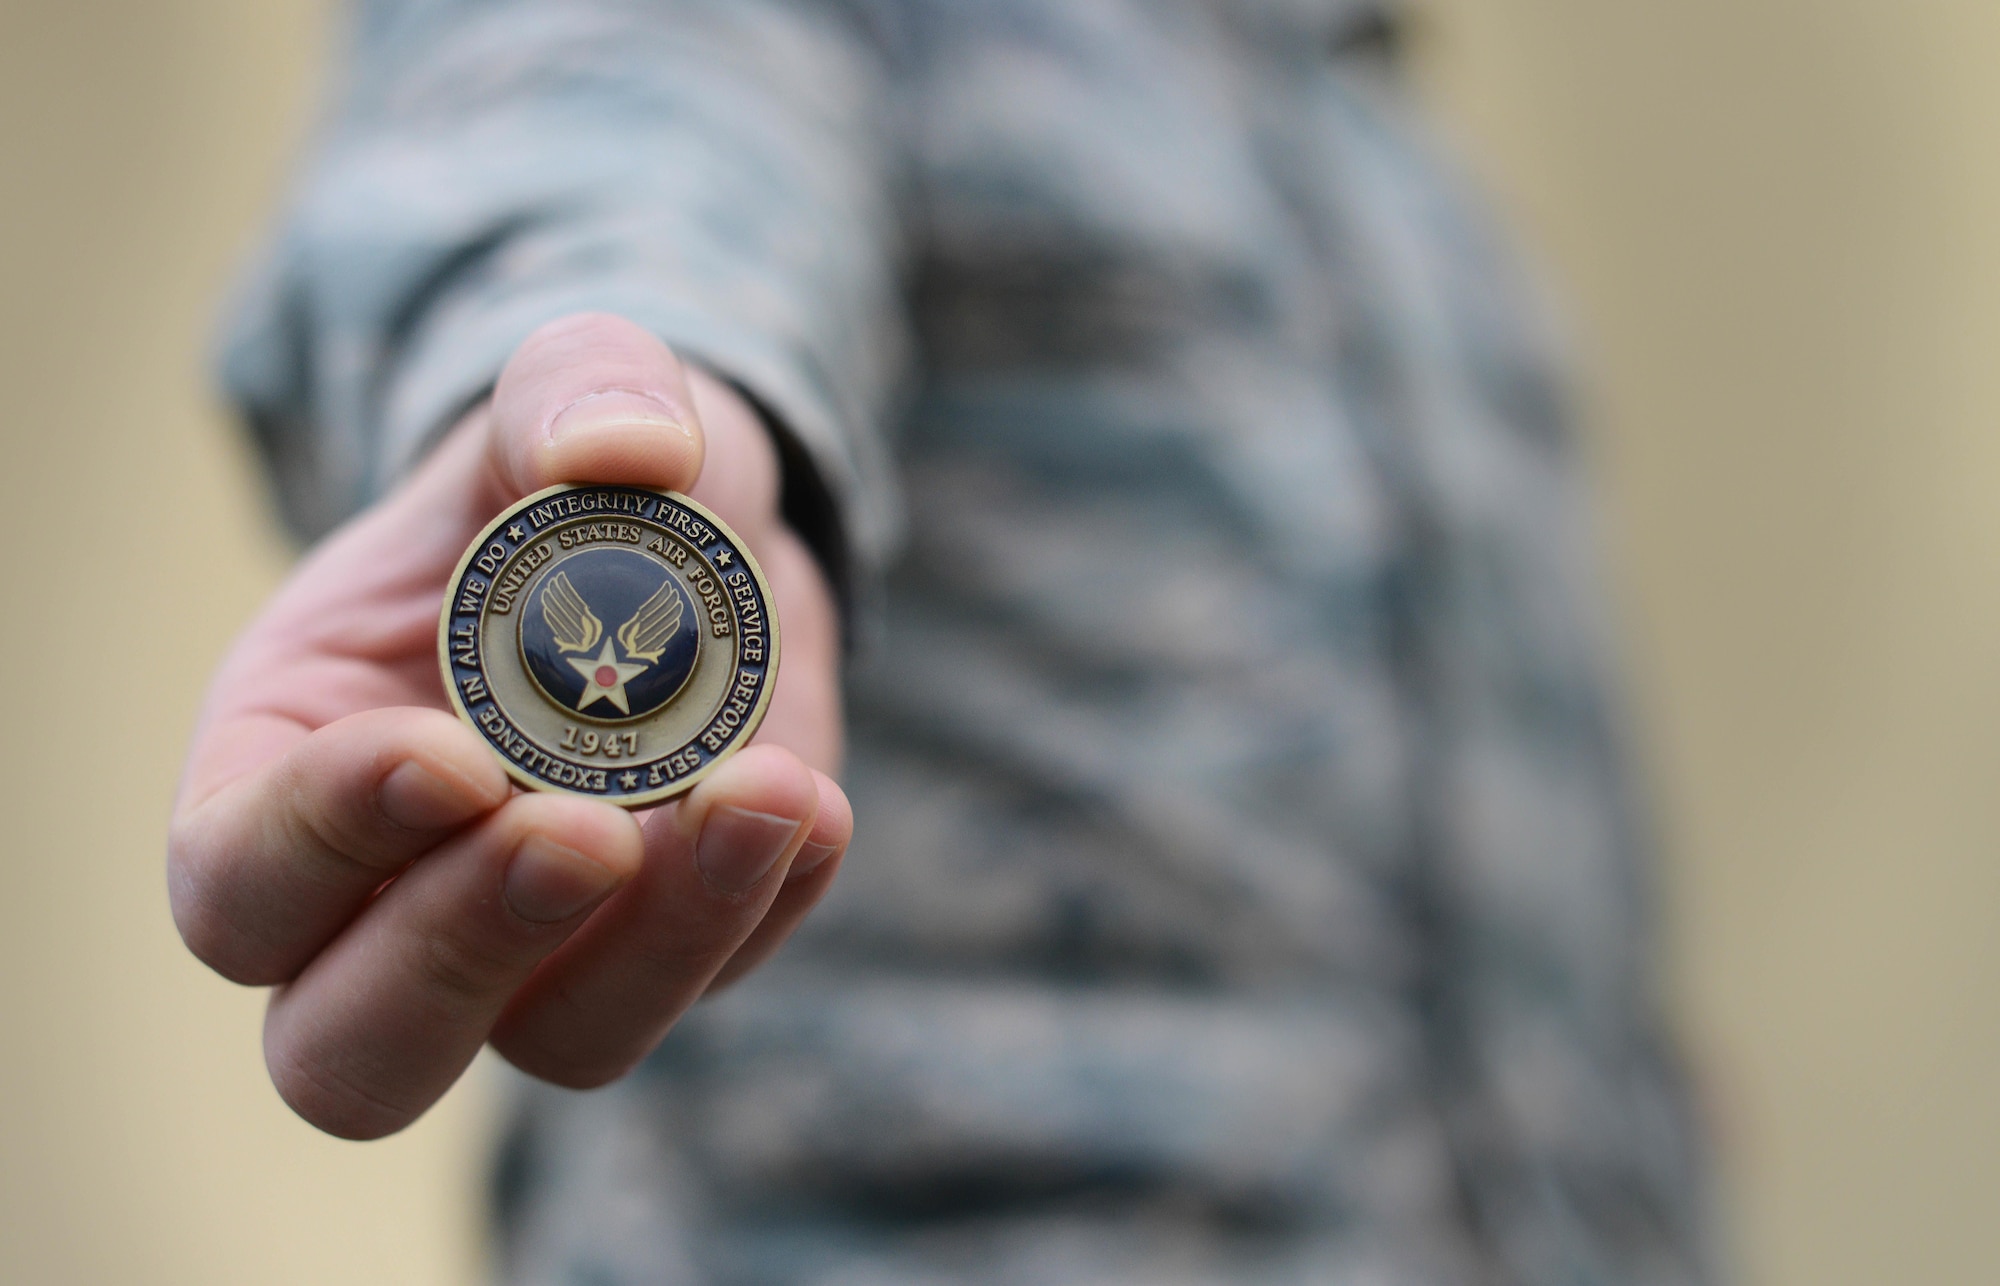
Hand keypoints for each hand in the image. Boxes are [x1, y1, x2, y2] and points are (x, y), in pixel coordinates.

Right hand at [169, 314, 850, 1138]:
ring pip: (561, 1044)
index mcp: (280, 761)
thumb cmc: (572, 471)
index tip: (454, 755)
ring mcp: (534, 946)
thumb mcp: (571, 385)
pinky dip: (767, 899)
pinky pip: (708, 976)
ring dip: (666, 942)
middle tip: (591, 832)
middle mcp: (384, 894)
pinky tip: (811, 798)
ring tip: (769, 791)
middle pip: (355, 1051)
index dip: (322, 842)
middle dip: (464, 958)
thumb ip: (574, 388)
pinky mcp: (664, 941)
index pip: (239, 878)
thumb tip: (623, 449)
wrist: (691, 532)